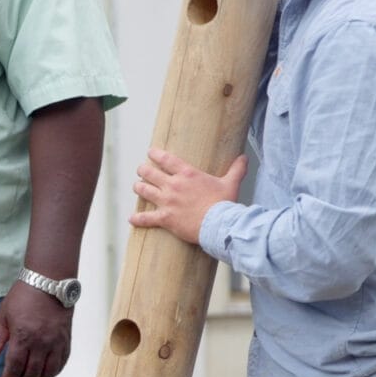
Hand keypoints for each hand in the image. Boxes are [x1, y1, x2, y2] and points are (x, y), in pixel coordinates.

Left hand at [0, 281, 72, 376]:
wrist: (49, 282)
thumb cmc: (23, 296)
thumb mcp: (4, 315)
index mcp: (22, 336)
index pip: (15, 365)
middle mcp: (41, 343)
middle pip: (32, 373)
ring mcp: (56, 342)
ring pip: (49, 372)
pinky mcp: (66, 340)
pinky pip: (61, 362)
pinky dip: (54, 373)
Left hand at [129, 148, 246, 244]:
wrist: (219, 225)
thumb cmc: (224, 204)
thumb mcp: (231, 183)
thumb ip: (236, 169)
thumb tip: (244, 157)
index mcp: (187, 174)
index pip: (166, 159)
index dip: (155, 154)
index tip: (150, 152)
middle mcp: (173, 185)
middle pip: (149, 173)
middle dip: (143, 170)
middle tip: (141, 170)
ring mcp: (167, 201)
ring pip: (144, 191)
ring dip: (139, 188)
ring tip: (136, 187)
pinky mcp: (165, 218)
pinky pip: (146, 218)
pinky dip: (138, 218)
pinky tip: (131, 219)